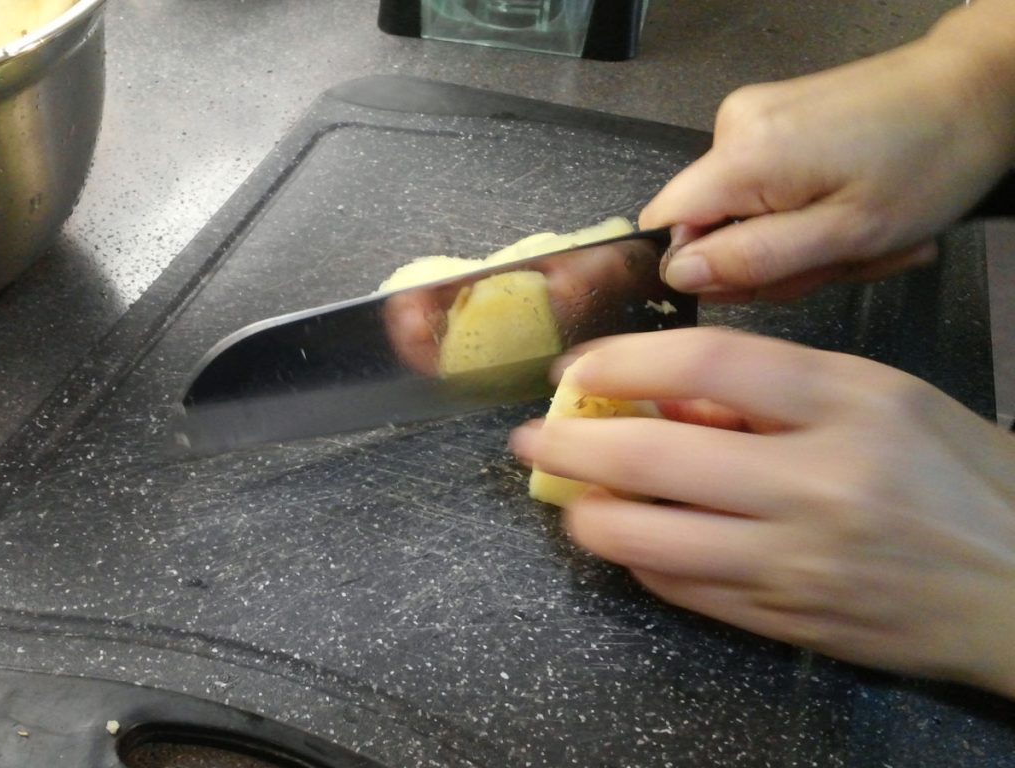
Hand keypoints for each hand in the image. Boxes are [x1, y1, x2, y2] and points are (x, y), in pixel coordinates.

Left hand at [509, 328, 1014, 697]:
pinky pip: (682, 591)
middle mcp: (818, 482)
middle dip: (571, 445)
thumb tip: (667, 399)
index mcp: (849, 403)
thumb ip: (775, 391)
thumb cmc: (956, 473)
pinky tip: (627, 542)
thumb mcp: (881, 397)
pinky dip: (639, 562)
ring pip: (649, 541)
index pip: (703, 365)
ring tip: (569, 495)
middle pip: (653, 457)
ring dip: (587, 515)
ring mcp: (797, 562)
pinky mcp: (787, 621)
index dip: (621, 362)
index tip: (579, 370)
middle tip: (531, 439)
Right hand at [639, 8, 1014, 301]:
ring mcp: (755, 117)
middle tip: (837, 260)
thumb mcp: (847, 234)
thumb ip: (755, 258)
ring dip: (797, 243)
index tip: (762, 279)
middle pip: (709, 226)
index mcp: (742, 155)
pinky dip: (805, 214)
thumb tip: (679, 274)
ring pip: (742, 214)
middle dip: (769, 260)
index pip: (665, 225)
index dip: (701, 268)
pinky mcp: (776, 118)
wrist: (978, 89)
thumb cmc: (929, 163)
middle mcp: (733, 127)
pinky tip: (852, 211)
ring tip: (858, 235)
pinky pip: (765, 189)